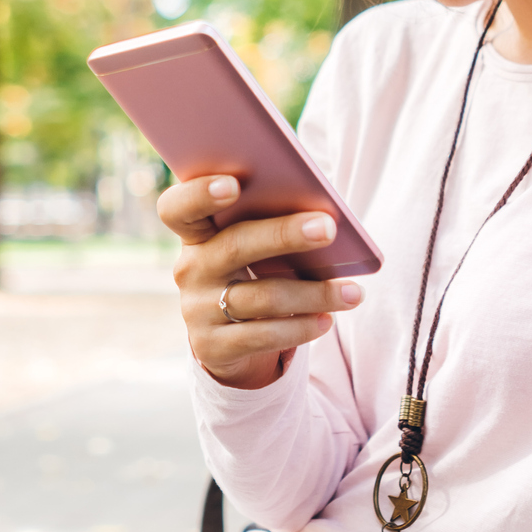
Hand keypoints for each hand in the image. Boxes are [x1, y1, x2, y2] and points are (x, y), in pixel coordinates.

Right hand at [158, 175, 363, 389]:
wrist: (228, 336)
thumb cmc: (251, 271)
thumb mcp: (250, 246)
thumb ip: (266, 223)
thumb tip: (321, 215)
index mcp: (195, 232)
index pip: (178, 207)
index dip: (198, 194)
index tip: (233, 184)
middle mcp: (190, 268)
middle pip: (235, 246)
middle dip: (283, 235)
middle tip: (328, 228)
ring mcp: (197, 309)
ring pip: (261, 297)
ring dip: (313, 293)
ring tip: (353, 292)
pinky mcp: (212, 346)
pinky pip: (263, 336)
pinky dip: (301, 327)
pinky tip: (327, 320)